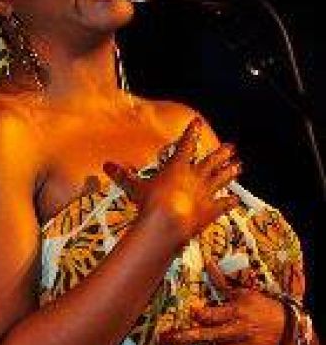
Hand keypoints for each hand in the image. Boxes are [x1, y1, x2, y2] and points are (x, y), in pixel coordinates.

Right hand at [103, 117, 241, 245]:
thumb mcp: (134, 187)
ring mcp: (205, 193)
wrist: (168, 222)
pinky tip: (236, 199)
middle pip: (210, 162)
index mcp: (177, 168)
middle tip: (230, 146)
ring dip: (229, 172)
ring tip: (238, 166)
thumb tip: (106, 165)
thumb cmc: (151, 202)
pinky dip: (230, 202)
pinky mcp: (210, 210)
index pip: (186, 145)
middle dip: (220, 153)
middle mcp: (194, 177)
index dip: (192, 133)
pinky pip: (223, 204)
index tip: (198, 123)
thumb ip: (123, 176)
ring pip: (221, 179)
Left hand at [158, 260, 286, 344]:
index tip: (189, 312)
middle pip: (209, 336)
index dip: (202, 314)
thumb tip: (208, 264)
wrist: (291, 332)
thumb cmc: (264, 309)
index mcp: (237, 314)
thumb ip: (224, 283)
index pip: (216, 315)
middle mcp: (238, 333)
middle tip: (165, 339)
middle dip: (186, 338)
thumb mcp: (245, 293)